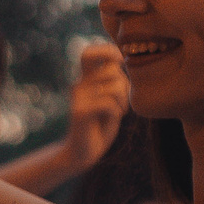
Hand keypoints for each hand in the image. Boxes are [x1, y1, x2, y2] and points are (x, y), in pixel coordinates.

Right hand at [63, 41, 129, 170]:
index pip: (89, 53)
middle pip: (112, 70)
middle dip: (125, 87)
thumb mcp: (111, 100)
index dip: (106, 51)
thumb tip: (121, 62)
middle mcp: (79, 85)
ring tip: (116, 112)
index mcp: (85, 80)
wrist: (82, 152)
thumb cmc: (100, 125)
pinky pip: (109, 104)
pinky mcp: (80, 112)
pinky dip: (116, 113)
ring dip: (122, 102)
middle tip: (121, 103)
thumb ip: (114, 82)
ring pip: (114, 87)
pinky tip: (110, 120)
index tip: (119, 65)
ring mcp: (78, 98)